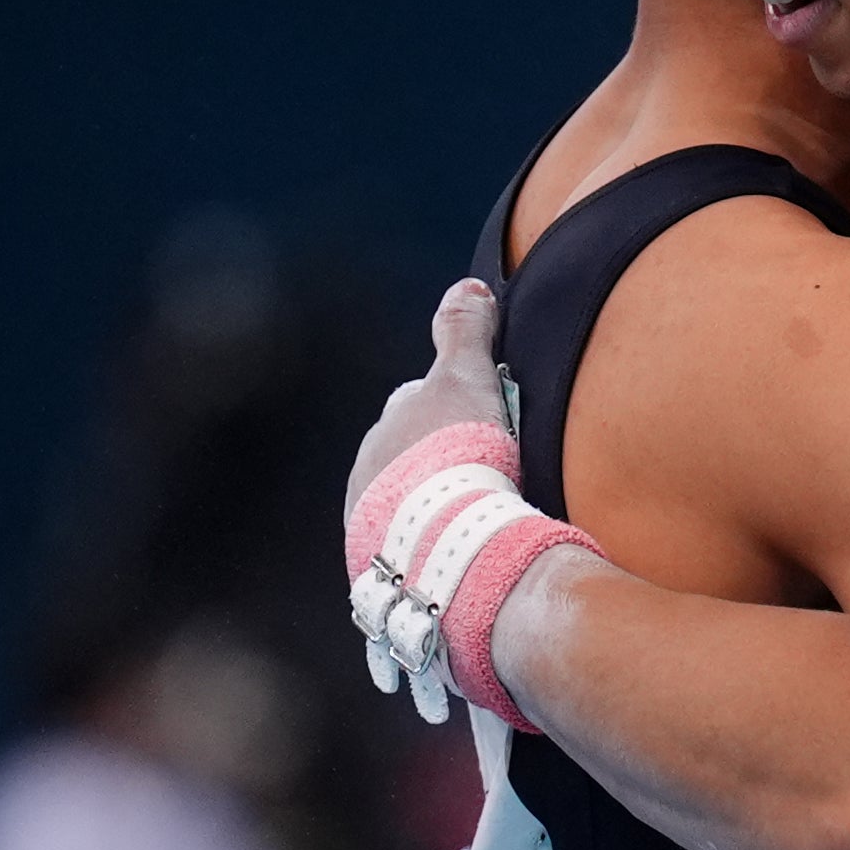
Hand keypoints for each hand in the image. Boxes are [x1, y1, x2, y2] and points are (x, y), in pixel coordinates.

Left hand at [345, 280, 513, 522]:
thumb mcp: (467, 378)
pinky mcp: (380, 561)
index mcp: (388, 426)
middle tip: (481, 471)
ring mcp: (370, 518)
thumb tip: (465, 288)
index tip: (481, 425)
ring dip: (430, 503)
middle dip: (434, 460)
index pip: (416, 407)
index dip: (451, 413)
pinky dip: (428, 540)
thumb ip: (463, 331)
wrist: (445, 538)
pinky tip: (456, 545)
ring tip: (471, 514)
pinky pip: (406, 543)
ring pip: (404, 500)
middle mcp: (369, 470)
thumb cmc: (459, 453)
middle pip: (406, 456)